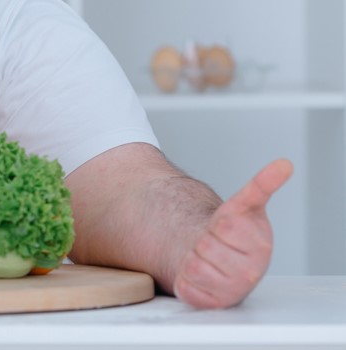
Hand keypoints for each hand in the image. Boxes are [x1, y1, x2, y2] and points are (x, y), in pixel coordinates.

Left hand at [173, 158, 292, 308]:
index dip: (217, 222)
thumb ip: (261, 186)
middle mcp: (252, 271)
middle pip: (204, 245)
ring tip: (205, 258)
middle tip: (212, 243)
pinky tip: (196, 275)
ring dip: (190, 258)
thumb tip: (284, 164)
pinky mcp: (212, 303)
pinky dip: (183, 278)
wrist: (217, 261)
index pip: (224, 225)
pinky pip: (184, 285)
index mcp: (262, 244)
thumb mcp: (245, 206)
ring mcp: (233, 289)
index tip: (224, 225)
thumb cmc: (231, 232)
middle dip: (201, 240)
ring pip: (192, 265)